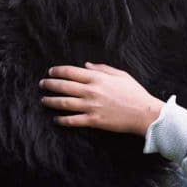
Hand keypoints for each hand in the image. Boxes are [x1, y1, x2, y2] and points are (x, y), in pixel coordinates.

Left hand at [39, 62, 164, 135]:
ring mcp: (91, 106)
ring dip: (51, 101)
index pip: (71, 72)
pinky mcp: (93, 120)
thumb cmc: (134, 93)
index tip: (51, 71)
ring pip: (64, 103)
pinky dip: (62, 120)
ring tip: (43, 100)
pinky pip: (73, 120)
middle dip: (50, 85)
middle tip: (42, 84)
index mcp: (97, 78)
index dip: (58, 71)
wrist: (144, 113)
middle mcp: (91, 91)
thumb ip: (102, 68)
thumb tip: (86, 65)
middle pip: (63, 86)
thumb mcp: (120, 75)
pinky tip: (56, 119)